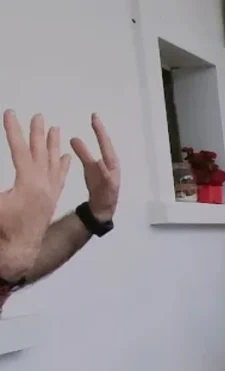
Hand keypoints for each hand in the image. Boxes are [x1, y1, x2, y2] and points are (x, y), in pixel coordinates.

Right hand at [0, 111, 71, 265]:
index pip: (20, 150)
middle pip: (41, 153)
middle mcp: (44, 186)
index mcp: (28, 184)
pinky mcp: (51, 200)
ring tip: (55, 128)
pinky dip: (63, 165)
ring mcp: (50, 193)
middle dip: (37, 133)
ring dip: (53, 145)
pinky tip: (66, 157)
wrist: (18, 250)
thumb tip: (2, 185)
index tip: (10, 113)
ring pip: (54, 164)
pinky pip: (61, 178)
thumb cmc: (3, 226)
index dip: (13, 131)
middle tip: (37, 115)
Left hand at [70, 114, 119, 222]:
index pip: (104, 142)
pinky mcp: (110, 187)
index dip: (99, 130)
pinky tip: (99, 161)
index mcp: (109, 160)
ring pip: (109, 160)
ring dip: (104, 146)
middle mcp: (113, 166)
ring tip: (99, 132)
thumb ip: (83, 153)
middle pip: (108, 147)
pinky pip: (106, 177)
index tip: (93, 115)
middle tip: (95, 119)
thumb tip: (73, 138)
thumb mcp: (90, 167)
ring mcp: (113, 176)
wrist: (103, 207)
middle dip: (102, 134)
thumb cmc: (98, 185)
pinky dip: (104, 169)